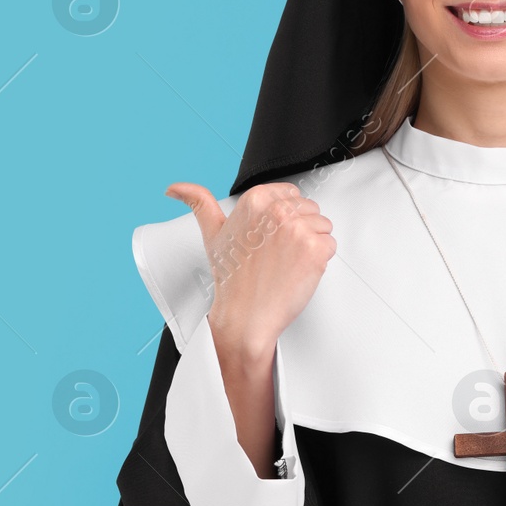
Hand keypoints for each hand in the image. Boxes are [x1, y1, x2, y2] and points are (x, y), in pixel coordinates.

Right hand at [163, 181, 336, 362]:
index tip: (270, 237)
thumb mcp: (212, 233)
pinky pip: (331, 244)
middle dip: (298, 230)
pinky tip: (297, 270)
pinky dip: (320, 260)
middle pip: (309, 209)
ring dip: (310, 245)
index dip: (285, 218)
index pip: (291, 194)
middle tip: (276, 254)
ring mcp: (298, 229)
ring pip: (322, 226)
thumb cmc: (232, 278)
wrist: (245, 317)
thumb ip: (198, 202)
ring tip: (286, 263)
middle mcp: (277, 210)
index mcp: (255, 199)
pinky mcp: (316, 248)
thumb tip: (174, 188)